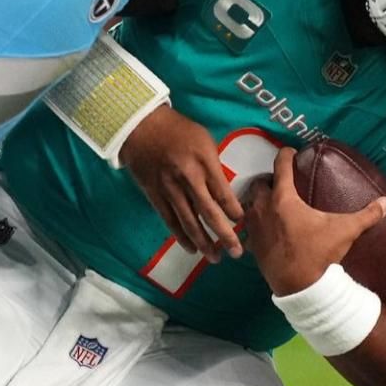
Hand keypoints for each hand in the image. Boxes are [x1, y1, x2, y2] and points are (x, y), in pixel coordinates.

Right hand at [122, 104, 244, 261]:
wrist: (142, 128)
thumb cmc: (179, 131)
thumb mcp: (205, 140)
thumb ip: (215, 166)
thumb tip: (225, 191)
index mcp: (203, 162)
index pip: (223, 193)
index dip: (234, 212)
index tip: (243, 223)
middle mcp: (187, 179)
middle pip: (208, 212)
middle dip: (224, 235)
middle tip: (236, 252)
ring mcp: (169, 189)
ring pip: (188, 222)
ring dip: (203, 242)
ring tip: (215, 258)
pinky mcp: (155, 196)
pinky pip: (170, 220)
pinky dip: (181, 236)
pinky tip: (192, 248)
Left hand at [242, 147, 385, 295]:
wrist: (301, 287)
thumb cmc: (320, 254)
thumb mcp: (345, 231)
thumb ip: (366, 215)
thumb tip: (385, 202)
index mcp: (283, 198)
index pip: (280, 166)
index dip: (285, 155)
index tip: (290, 151)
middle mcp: (263, 208)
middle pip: (260, 183)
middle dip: (268, 179)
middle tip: (280, 181)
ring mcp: (255, 227)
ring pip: (249, 204)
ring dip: (258, 200)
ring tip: (271, 202)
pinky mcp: (252, 245)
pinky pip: (249, 227)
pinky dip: (255, 223)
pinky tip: (265, 227)